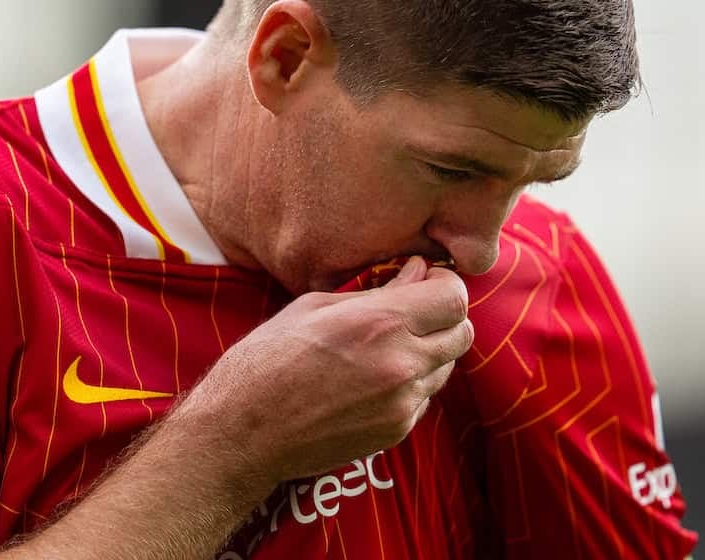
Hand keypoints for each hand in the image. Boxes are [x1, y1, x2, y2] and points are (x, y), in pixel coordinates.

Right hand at [179, 256, 473, 487]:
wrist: (242, 433)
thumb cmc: (266, 359)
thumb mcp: (314, 307)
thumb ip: (376, 290)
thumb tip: (417, 272)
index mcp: (380, 323)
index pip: (454, 297)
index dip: (446, 283)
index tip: (427, 280)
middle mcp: (401, 363)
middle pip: (462, 332)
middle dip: (444, 316)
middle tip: (415, 310)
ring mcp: (402, 403)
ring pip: (446, 367)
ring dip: (430, 351)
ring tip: (388, 345)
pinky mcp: (396, 431)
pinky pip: (424, 397)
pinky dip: (411, 383)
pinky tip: (374, 378)